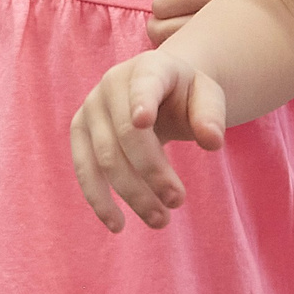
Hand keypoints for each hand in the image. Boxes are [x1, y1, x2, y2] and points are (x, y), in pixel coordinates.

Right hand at [70, 48, 228, 232]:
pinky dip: (98, 198)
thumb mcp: (207, 96)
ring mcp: (91, 108)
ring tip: (160, 220)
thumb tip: (212, 142)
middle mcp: (111, 84)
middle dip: (152, 172)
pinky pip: (85, 169)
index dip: (142, 101)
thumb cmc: (185, 95)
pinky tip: (117, 224)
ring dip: (132, 193)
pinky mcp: (80, 132)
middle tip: (178, 201)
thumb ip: (211, 115)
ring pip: (105, 158)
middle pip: (127, 134)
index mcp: (148, 68)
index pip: (145, 84)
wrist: (157, 88)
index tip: (143, 121)